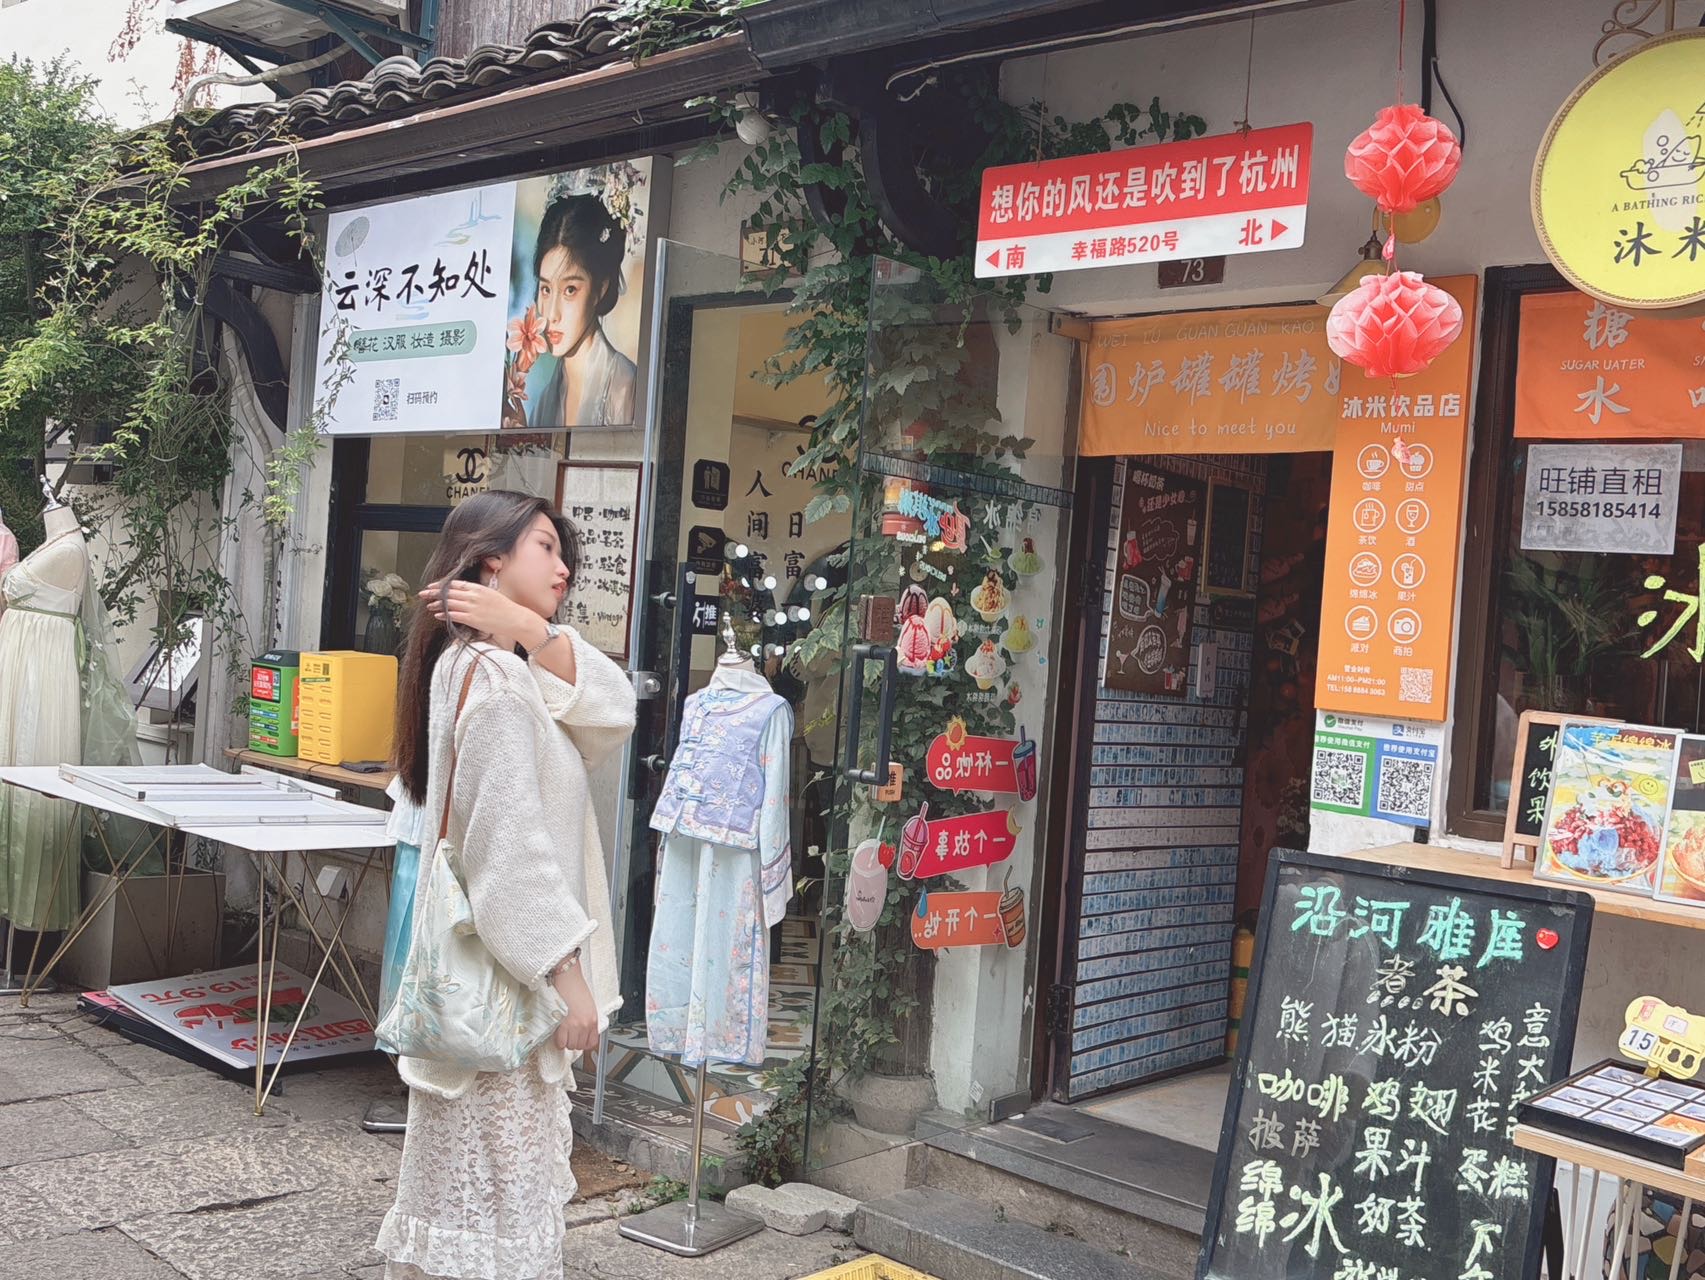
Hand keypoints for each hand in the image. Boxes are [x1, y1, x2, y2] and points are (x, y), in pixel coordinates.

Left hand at [421, 580, 542, 649]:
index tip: (432, 586)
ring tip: (429, 605)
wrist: (516, 619)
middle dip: (434, 593)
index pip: (455, 584)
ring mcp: (473, 607)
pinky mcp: (473, 619)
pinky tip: (438, 615)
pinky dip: (445, 615)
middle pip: (449, 593)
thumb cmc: (506, 608)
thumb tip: (466, 594)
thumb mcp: (492, 594)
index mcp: (478, 588)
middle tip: (423, 594)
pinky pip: (455, 615)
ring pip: (449, 604)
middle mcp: (474, 596)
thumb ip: (478, 593)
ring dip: (437, 604)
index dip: (441, 585)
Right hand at [551, 957, 599, 1053]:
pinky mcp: (563, 1024)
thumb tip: (581, 1031)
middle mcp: (585, 1024)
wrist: (567, 977)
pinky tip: (557, 1034)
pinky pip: (560, 1042)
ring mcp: (574, 1026)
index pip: (592, 1042)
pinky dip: (558, 1041)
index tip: (579, 1041)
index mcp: (593, 1019)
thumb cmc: (576, 987)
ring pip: (570, 1045)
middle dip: (573, 1042)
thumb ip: (586, 1019)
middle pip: (579, 1045)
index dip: (584, 1043)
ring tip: (562, 1033)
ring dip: (565, 1042)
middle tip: (568, 1035)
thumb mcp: (588, 1005)